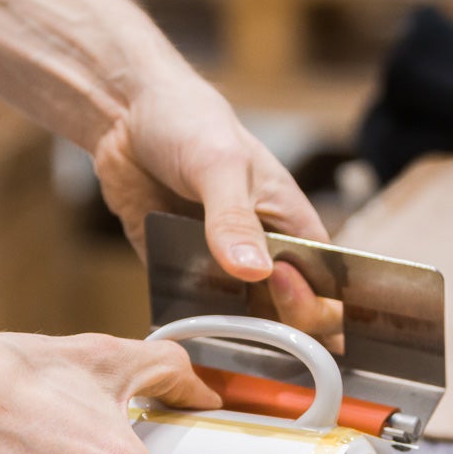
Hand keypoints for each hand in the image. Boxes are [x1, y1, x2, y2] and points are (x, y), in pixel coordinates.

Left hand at [92, 76, 343, 340]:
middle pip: (288, 317)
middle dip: (274, 330)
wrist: (127, 117)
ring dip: (229, 336)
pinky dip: (189, 325)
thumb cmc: (192, 123)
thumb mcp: (219, 165)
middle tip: (245, 320)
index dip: (313, 303)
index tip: (277, 287)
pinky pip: (192, 313)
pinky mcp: (182, 274)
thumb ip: (234, 218)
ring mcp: (223, 269)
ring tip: (214, 336)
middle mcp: (265, 255)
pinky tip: (182, 330)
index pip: (325, 287)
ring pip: (240, 324)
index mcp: (294, 228)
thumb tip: (254, 271)